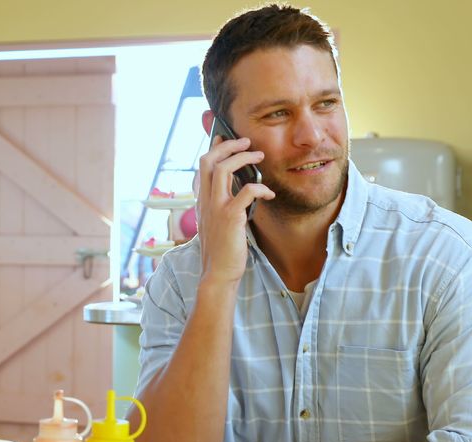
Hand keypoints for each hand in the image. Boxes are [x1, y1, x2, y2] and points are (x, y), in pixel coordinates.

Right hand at [197, 136, 273, 285]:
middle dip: (227, 146)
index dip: (214, 149)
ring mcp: (216, 208)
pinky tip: (269, 194)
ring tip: (259, 156)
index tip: (224, 138)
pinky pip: (245, 192)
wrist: (217, 274)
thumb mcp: (217, 225)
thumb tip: (239, 195)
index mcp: (202, 202)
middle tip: (246, 142)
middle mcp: (205, 201)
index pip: (202, 167)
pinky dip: (260, 188)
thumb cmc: (221, 252)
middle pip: (208, 161)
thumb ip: (222, 208)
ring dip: (243, 158)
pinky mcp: (230, 217)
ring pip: (223, 170)